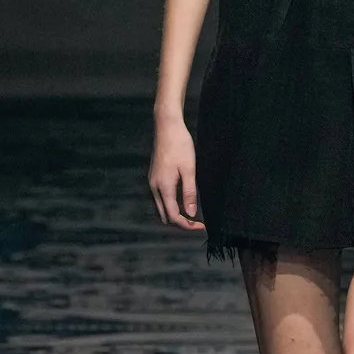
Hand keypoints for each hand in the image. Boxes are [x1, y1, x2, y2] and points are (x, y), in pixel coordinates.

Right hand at [148, 115, 206, 235]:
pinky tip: (182, 199)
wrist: (167, 127)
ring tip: (191, 212)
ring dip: (174, 214)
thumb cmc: (180, 145)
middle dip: (180, 222)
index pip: (173, 216)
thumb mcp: (189, 169)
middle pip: (164, 216)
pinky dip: (170, 204)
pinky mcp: (154, 177)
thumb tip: (191, 214)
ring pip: (161, 208)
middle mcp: (154, 187)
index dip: (187, 225)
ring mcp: (152, 182)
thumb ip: (190, 193)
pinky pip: (160, 198)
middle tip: (197, 222)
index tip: (201, 226)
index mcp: (163, 187)